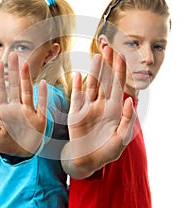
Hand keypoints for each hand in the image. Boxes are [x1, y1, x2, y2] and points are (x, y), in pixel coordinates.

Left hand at [0, 53, 46, 155]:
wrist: (21, 155)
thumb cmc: (5, 144)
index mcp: (3, 110)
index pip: (0, 90)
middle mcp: (16, 108)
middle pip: (15, 86)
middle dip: (14, 71)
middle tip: (13, 55)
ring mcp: (28, 112)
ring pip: (27, 92)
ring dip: (27, 79)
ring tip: (26, 64)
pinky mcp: (39, 120)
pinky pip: (42, 105)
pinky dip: (43, 95)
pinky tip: (43, 83)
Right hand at [62, 46, 135, 177]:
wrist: (87, 160)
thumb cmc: (106, 152)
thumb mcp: (121, 139)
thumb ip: (128, 120)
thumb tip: (132, 100)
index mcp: (114, 110)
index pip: (118, 85)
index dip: (120, 70)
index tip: (121, 55)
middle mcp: (102, 105)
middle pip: (106, 80)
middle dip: (108, 64)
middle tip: (108, 47)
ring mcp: (88, 107)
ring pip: (92, 84)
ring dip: (95, 70)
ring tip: (96, 56)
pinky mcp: (76, 112)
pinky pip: (77, 95)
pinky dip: (77, 85)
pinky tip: (78, 74)